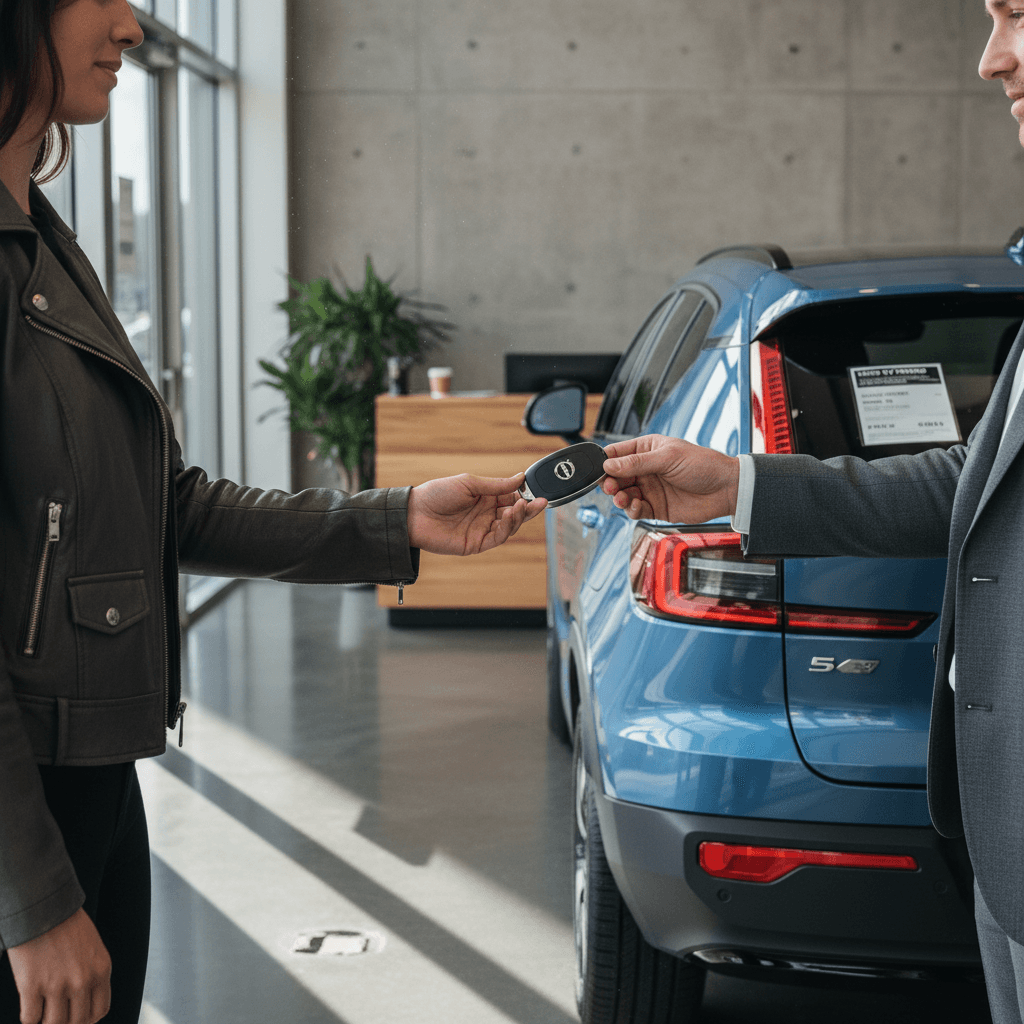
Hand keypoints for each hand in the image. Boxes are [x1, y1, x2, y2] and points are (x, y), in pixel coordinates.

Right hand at [6, 909, 110, 1023]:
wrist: (44, 908)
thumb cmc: (68, 926)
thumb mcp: (93, 948)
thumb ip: (93, 973)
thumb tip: (84, 1002)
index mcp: (101, 970)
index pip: (100, 1010)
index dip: (88, 1019)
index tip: (77, 1017)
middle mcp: (82, 981)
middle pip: (77, 1021)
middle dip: (67, 1022)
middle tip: (57, 1015)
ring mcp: (57, 985)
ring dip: (47, 1022)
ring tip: (43, 1013)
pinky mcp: (32, 987)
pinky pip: (30, 1018)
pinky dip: (29, 1018)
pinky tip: (30, 1007)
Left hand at [407, 473, 546, 554]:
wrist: (414, 513)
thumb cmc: (437, 494)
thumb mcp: (469, 483)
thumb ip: (496, 485)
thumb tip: (520, 478)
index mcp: (485, 497)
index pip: (512, 496)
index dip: (526, 495)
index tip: (537, 490)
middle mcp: (486, 514)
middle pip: (515, 513)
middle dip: (529, 508)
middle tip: (540, 502)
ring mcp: (482, 529)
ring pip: (510, 526)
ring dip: (518, 517)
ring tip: (520, 506)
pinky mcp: (476, 544)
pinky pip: (498, 538)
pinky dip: (506, 528)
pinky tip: (508, 516)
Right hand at [601, 434, 739, 522]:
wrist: (725, 489)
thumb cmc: (703, 465)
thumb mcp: (667, 457)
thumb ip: (637, 462)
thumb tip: (609, 465)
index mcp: (647, 449)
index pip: (617, 454)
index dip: (605, 462)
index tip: (599, 470)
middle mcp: (645, 469)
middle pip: (616, 477)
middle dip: (610, 483)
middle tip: (611, 487)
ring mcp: (650, 489)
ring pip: (624, 495)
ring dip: (620, 498)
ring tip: (623, 498)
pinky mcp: (656, 507)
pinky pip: (636, 510)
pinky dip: (632, 510)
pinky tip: (637, 506)